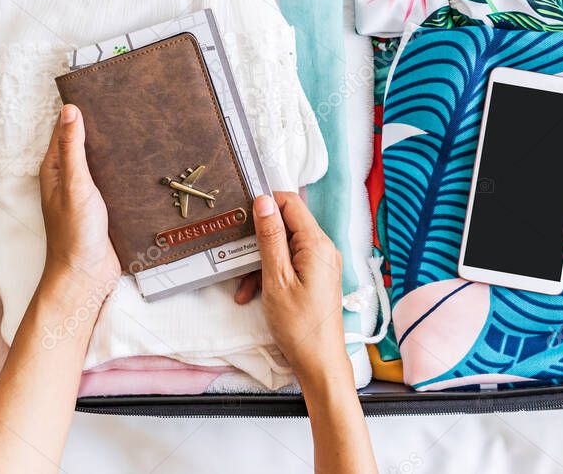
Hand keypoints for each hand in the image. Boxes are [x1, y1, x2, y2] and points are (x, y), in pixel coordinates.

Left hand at [38, 104, 120, 304]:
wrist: (88, 275)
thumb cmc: (75, 233)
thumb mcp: (75, 185)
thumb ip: (72, 149)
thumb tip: (69, 111)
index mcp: (55, 171)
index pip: (64, 132)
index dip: (78, 113)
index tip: (97, 92)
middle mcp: (69, 180)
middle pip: (85, 146)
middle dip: (102, 129)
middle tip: (126, 108)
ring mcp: (87, 195)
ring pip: (102, 164)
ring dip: (116, 152)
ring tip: (139, 131)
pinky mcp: (105, 208)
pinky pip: (115, 183)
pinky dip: (125, 172)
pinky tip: (142, 165)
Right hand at [243, 192, 348, 385]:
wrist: (319, 362)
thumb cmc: (298, 325)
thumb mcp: (276, 279)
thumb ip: (270, 237)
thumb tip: (264, 201)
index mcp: (317, 244)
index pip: (291, 203)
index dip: (266, 204)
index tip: (242, 215)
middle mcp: (324, 249)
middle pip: (286, 225)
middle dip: (259, 240)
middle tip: (238, 256)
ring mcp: (321, 263)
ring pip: (284, 247)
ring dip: (260, 263)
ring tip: (245, 288)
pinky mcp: (316, 277)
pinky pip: (290, 264)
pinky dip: (270, 275)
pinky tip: (254, 294)